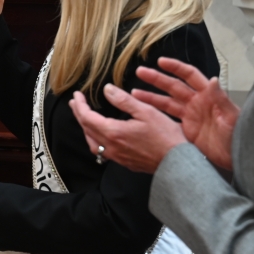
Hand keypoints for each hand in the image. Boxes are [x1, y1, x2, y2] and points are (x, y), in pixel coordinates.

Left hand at [68, 85, 185, 174]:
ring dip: (86, 128)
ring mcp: (117, 157)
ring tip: (85, 118)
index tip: (76, 95)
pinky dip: (96, 139)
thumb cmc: (166, 137)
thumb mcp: (146, 111)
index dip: (79, 105)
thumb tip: (107, 89)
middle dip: (79, 114)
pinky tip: (102, 135)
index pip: (87, 117)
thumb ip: (124, 100)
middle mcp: (111, 147)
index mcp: (113, 133)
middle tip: (75, 103)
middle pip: (86, 130)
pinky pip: (102, 151)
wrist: (177, 163)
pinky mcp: (124, 162)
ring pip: (92, 143)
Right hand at [132, 58, 238, 170]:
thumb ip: (221, 99)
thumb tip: (213, 80)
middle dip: (156, 79)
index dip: (176, 67)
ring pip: (166, 102)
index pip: (190, 75)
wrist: (237, 157)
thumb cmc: (238, 136)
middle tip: (140, 72)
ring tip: (134, 93)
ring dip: (151, 97)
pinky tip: (144, 113)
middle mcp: (197, 103)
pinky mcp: (185, 130)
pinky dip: (156, 115)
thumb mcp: (232, 117)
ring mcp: (190, 116)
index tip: (161, 61)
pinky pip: (167, 119)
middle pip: (173, 86)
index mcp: (208, 96)